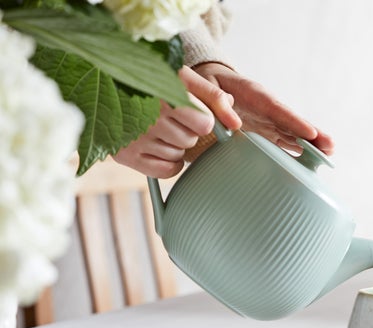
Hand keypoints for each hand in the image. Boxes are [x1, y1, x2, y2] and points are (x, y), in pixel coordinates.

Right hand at [112, 66, 241, 177]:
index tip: (192, 111)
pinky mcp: (125, 156)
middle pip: (190, 140)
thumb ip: (213, 96)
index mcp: (163, 96)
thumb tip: (236, 124)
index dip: (202, 118)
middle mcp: (148, 120)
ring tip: (159, 126)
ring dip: (176, 145)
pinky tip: (159, 145)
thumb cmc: (151, 77)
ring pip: (179, 155)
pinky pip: (167, 171)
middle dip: (187, 130)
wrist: (102, 80)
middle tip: (170, 116)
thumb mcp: (182, 76)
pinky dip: (169, 162)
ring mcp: (135, 140)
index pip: (204, 124)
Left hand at [192, 62, 333, 154]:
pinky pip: (285, 141)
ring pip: (294, 133)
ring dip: (311, 144)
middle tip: (330, 146)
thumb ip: (217, 101)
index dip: (294, 121)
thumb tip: (233, 121)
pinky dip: (297, 150)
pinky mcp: (267, 130)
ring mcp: (270, 120)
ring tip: (328, 155)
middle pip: (293, 122)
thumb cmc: (208, 85)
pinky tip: (309, 161)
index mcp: (256, 96)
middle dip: (312, 134)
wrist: (211, 83)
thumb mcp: (206, 87)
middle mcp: (268, 109)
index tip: (310, 132)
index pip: (278, 109)